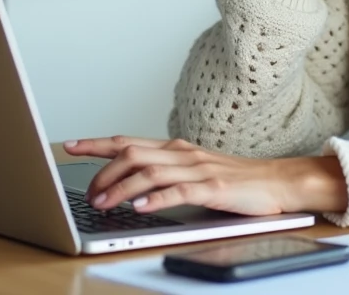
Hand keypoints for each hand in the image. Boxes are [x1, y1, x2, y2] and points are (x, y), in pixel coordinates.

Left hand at [63, 136, 347, 215]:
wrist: (278, 182)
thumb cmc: (236, 180)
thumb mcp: (194, 172)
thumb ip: (165, 173)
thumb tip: (128, 185)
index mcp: (176, 149)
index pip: (128, 141)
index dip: (97, 143)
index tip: (70, 145)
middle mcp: (183, 154)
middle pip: (133, 153)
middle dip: (104, 171)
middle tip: (88, 192)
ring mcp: (199, 169)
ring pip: (151, 172)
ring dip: (122, 187)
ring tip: (104, 203)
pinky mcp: (215, 188)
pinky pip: (180, 192)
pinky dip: (157, 199)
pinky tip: (141, 207)